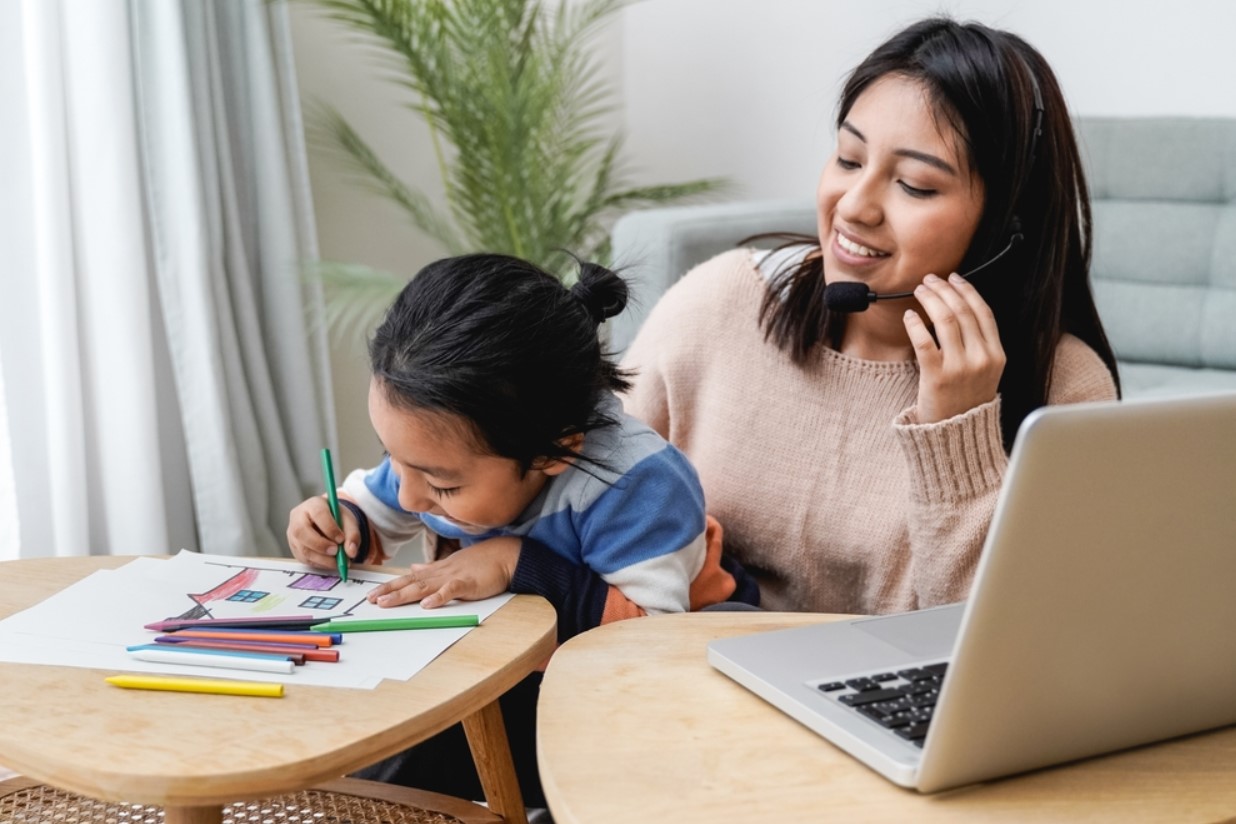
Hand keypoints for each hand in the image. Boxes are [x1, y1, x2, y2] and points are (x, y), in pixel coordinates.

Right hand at [286, 495, 360, 569]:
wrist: (329, 522)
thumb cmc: (337, 519)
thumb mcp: (349, 522)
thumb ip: (353, 535)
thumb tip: (351, 552)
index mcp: (313, 504)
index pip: (318, 514)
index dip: (329, 528)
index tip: (341, 539)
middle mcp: (298, 517)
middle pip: (302, 532)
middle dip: (321, 545)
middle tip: (336, 552)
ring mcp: (293, 533)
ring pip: (303, 549)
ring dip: (322, 558)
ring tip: (338, 561)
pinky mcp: (294, 548)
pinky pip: (304, 559)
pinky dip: (319, 563)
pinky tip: (330, 562)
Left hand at [368, 536, 521, 608]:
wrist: (506, 555)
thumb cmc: (482, 561)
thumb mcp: (453, 563)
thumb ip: (432, 567)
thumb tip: (414, 566)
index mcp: (438, 570)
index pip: (409, 577)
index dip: (391, 585)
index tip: (374, 593)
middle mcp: (441, 572)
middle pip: (410, 582)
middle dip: (389, 591)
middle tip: (371, 600)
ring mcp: (454, 577)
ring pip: (424, 586)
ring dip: (403, 595)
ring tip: (386, 603)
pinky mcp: (468, 584)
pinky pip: (451, 591)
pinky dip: (439, 597)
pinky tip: (427, 605)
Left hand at [904, 273, 1005, 422]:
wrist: (958, 436)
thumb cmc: (967, 400)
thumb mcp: (986, 372)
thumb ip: (980, 344)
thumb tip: (959, 308)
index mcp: (997, 355)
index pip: (983, 312)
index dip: (967, 290)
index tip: (954, 278)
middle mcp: (981, 358)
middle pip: (962, 311)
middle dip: (944, 289)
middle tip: (930, 280)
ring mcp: (960, 367)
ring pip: (944, 320)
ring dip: (930, 299)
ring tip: (920, 291)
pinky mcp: (937, 376)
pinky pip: (924, 341)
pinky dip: (916, 324)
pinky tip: (909, 315)